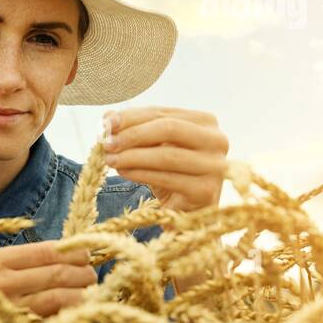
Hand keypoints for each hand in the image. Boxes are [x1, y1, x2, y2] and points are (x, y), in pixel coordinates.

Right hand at [0, 241, 96, 317]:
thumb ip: (21, 266)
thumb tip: (64, 257)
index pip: (48, 250)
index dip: (74, 251)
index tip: (85, 254)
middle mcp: (4, 281)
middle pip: (59, 271)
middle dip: (83, 272)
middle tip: (92, 275)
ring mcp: (10, 307)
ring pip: (60, 295)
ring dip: (83, 293)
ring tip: (92, 292)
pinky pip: (52, 319)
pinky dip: (71, 313)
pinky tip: (80, 311)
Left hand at [101, 106, 228, 213]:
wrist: (186, 210)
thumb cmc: (170, 172)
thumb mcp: (152, 147)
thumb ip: (133, 129)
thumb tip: (108, 117)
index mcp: (205, 122)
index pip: (163, 113)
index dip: (131, 116)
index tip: (106, 123)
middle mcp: (217, 140)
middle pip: (169, 129)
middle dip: (133, 135)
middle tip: (107, 143)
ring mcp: (215, 166)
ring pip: (167, 155)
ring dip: (133, 156)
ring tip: (110, 159)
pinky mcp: (206, 190)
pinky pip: (167, 178)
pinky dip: (140, 174)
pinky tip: (123, 172)